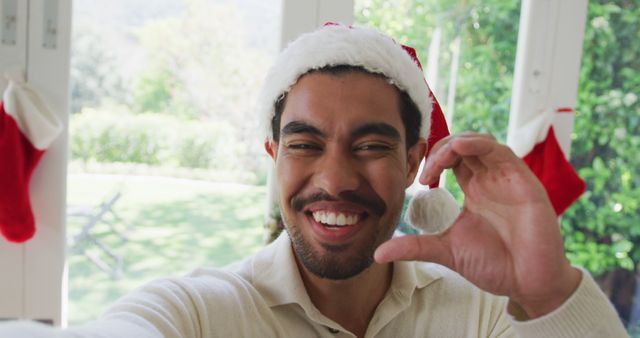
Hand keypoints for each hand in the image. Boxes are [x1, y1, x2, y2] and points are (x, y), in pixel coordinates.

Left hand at [375, 133, 580, 317]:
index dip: (434, 161)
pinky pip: (502, 152)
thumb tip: (378, 253)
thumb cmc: (494, 265)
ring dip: (456, 143)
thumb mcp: (445, 251)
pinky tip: (461, 147)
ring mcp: (508, 179)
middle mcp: (492, 179)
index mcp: (476, 189)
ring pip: (481, 142)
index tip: (419, 180)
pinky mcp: (524, 183)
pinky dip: (480, 144)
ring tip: (439, 160)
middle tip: (426, 170)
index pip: (453, 159)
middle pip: (464, 145)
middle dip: (441, 149)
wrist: (528, 284)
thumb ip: (414, 246)